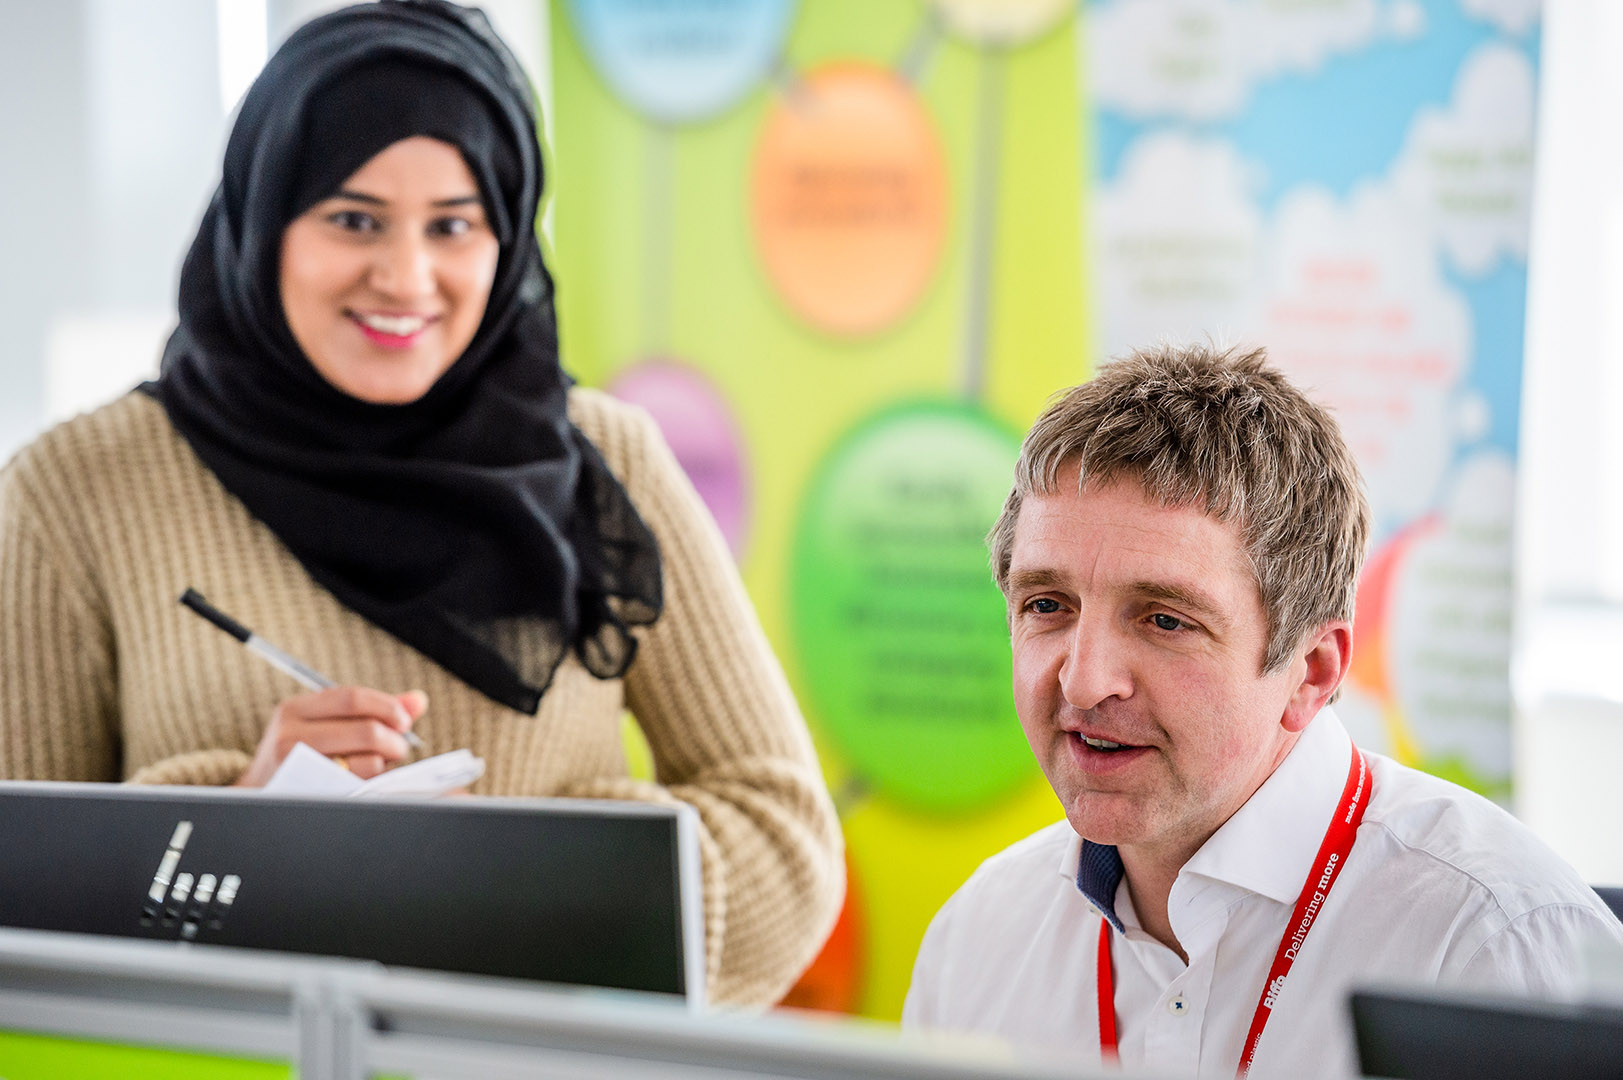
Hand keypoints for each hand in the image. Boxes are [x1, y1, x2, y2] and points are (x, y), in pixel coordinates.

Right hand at [235, 687, 427, 786]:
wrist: (258, 796)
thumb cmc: (302, 754)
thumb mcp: (324, 724)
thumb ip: (372, 710)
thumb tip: (419, 700)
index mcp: (294, 709)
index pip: (352, 698)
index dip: (387, 706)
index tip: (404, 721)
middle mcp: (289, 735)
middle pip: (365, 730)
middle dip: (394, 740)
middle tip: (399, 748)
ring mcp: (296, 769)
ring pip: (366, 763)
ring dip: (385, 765)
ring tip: (382, 765)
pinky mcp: (309, 796)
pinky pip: (358, 788)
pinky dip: (371, 783)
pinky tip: (367, 781)